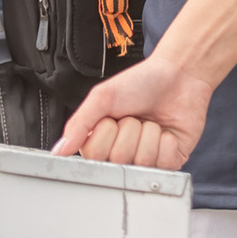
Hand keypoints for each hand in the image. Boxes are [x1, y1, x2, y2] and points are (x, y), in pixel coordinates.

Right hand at [53, 52, 212, 167]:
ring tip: (151, 121)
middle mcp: (121, 156)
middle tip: (134, 116)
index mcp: (100, 142)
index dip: (106, 133)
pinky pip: (164, 163)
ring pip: (143, 161)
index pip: (94, 155)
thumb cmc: (140, 84)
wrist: (178, 75)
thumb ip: (79, 124)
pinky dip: (166, 142)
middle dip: (129, 130)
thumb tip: (58, 151)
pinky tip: (166, 130)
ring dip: (149, 134)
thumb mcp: (103, 97)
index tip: (111, 118)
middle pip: (119, 159)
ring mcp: (146, 161)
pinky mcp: (170, 163)